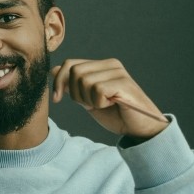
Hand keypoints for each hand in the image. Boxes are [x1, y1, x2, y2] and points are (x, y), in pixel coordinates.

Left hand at [52, 58, 168, 138]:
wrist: (140, 129)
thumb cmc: (117, 115)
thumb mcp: (88, 100)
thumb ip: (74, 86)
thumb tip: (53, 71)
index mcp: (102, 65)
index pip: (70, 64)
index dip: (59, 82)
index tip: (58, 99)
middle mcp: (110, 64)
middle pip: (75, 72)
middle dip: (76, 93)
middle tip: (91, 104)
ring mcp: (118, 72)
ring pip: (84, 81)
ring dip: (89, 100)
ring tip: (103, 105)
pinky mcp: (123, 83)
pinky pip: (97, 90)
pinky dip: (99, 103)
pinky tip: (111, 105)